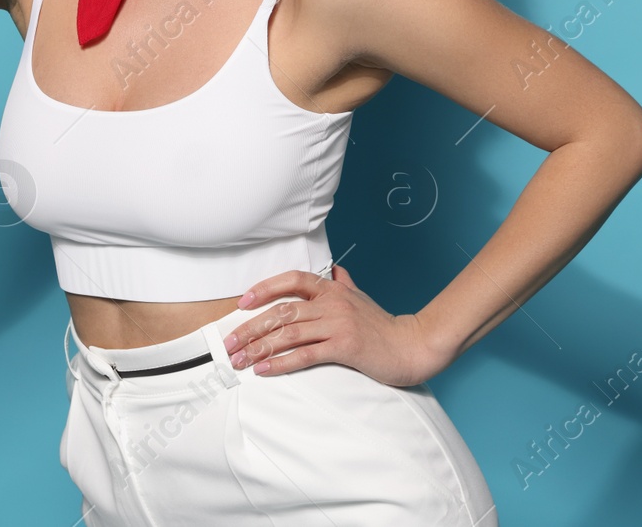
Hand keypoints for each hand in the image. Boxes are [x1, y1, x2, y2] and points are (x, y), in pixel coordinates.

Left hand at [220, 265, 453, 386]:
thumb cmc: (384, 326)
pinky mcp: (344, 347)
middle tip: (229, 344)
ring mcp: (338, 324)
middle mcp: (332, 303)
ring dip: (259, 348)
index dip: (264, 289)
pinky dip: (281, 363)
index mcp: (333, 289)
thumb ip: (344, 284)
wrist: (412, 346)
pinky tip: (264, 370)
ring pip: (288, 333)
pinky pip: (305, 355)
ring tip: (239, 361)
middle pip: (281, 311)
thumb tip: (335, 270)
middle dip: (250, 328)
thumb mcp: (361, 298)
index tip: (242, 303)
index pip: (292, 280)